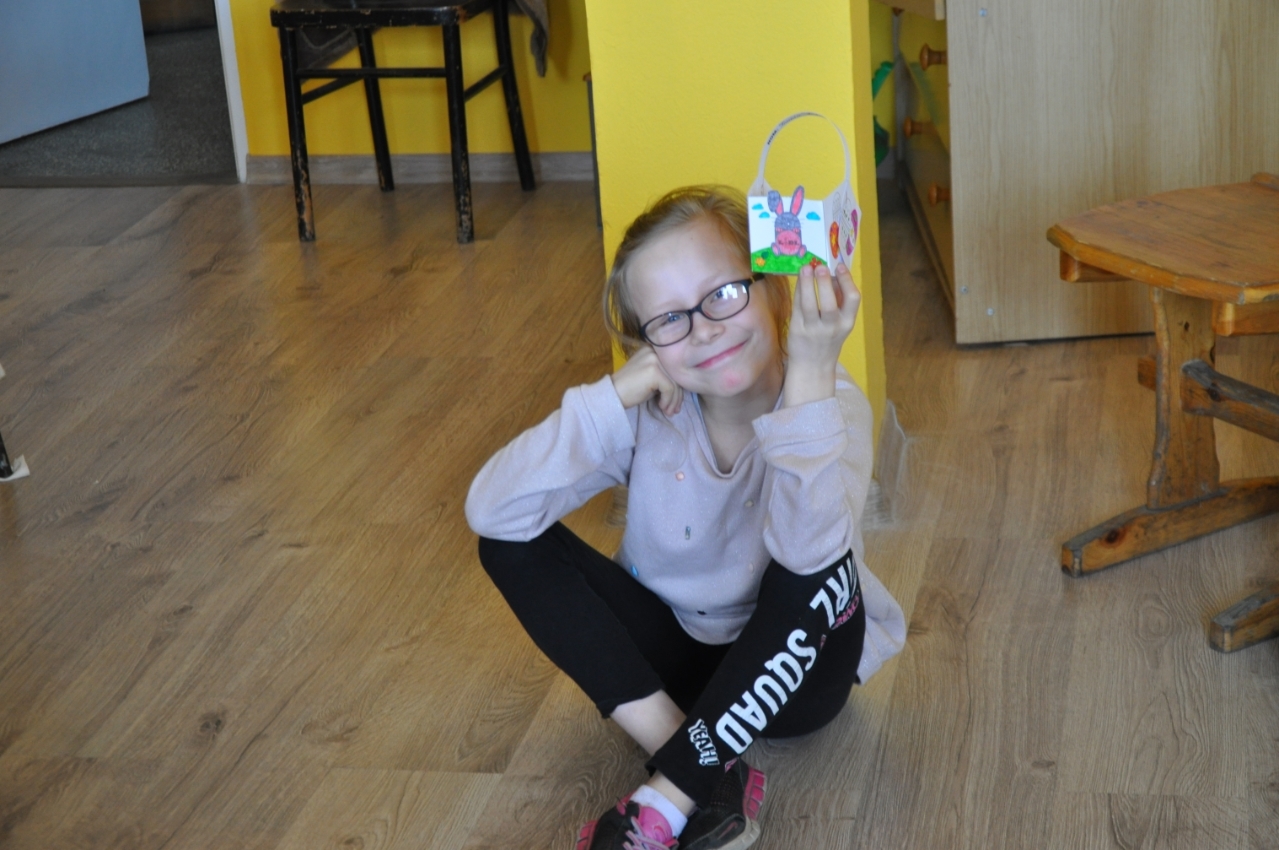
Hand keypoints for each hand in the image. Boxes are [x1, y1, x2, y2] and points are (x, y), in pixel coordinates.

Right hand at [611, 346, 683, 415]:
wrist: (613, 394)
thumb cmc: (630, 388)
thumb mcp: (649, 376)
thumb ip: (664, 375)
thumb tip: (683, 387)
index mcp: (654, 349)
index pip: (674, 368)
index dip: (678, 385)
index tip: (675, 401)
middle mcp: (654, 351)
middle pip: (676, 375)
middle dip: (678, 395)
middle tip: (675, 410)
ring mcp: (654, 360)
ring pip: (675, 383)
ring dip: (673, 401)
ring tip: (669, 412)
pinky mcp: (654, 371)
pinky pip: (670, 388)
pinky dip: (667, 400)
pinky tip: (661, 407)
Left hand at [783, 262, 859, 407]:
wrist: (813, 366)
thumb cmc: (828, 339)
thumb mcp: (841, 323)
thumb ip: (839, 301)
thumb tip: (832, 273)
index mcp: (847, 323)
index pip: (853, 299)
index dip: (847, 280)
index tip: (839, 266)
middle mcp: (832, 327)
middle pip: (830, 303)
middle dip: (825, 283)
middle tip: (820, 266)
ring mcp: (813, 330)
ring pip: (809, 305)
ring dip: (807, 284)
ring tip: (806, 268)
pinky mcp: (797, 330)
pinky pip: (797, 307)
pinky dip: (798, 292)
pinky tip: (799, 280)